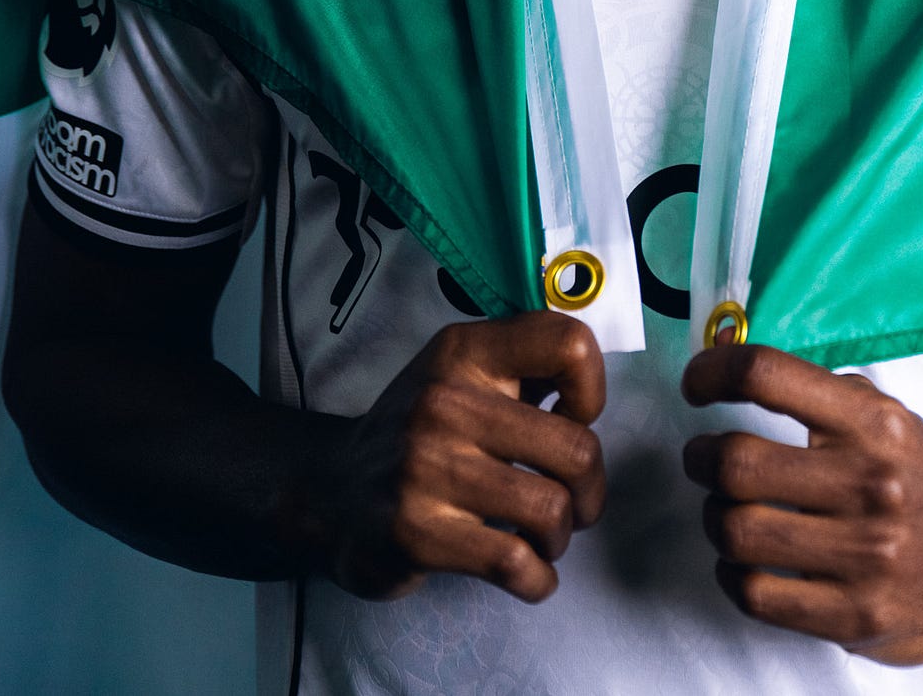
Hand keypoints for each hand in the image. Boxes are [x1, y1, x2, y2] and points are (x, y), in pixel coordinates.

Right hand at [325, 310, 605, 603]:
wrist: (329, 491)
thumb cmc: (420, 432)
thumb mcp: (462, 374)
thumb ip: (526, 368)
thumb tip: (592, 390)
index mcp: (465, 351)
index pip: (569, 344)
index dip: (592, 390)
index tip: (572, 420)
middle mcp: (446, 400)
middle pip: (577, 448)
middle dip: (590, 489)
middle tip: (571, 502)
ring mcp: (427, 467)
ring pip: (551, 510)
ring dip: (561, 536)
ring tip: (543, 538)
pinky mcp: (418, 532)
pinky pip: (515, 563)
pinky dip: (539, 579)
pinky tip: (530, 574)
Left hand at [682, 343, 922, 663]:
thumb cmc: (922, 482)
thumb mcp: (886, 415)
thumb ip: (819, 393)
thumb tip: (735, 368)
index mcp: (873, 424)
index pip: (769, 376)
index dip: (714, 372)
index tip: (696, 383)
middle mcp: (870, 484)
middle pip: (737, 462)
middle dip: (701, 457)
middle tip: (701, 457)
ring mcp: (865, 555)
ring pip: (737, 531)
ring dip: (715, 517)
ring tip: (727, 509)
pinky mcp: (855, 614)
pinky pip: (755, 593)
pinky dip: (732, 574)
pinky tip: (744, 561)